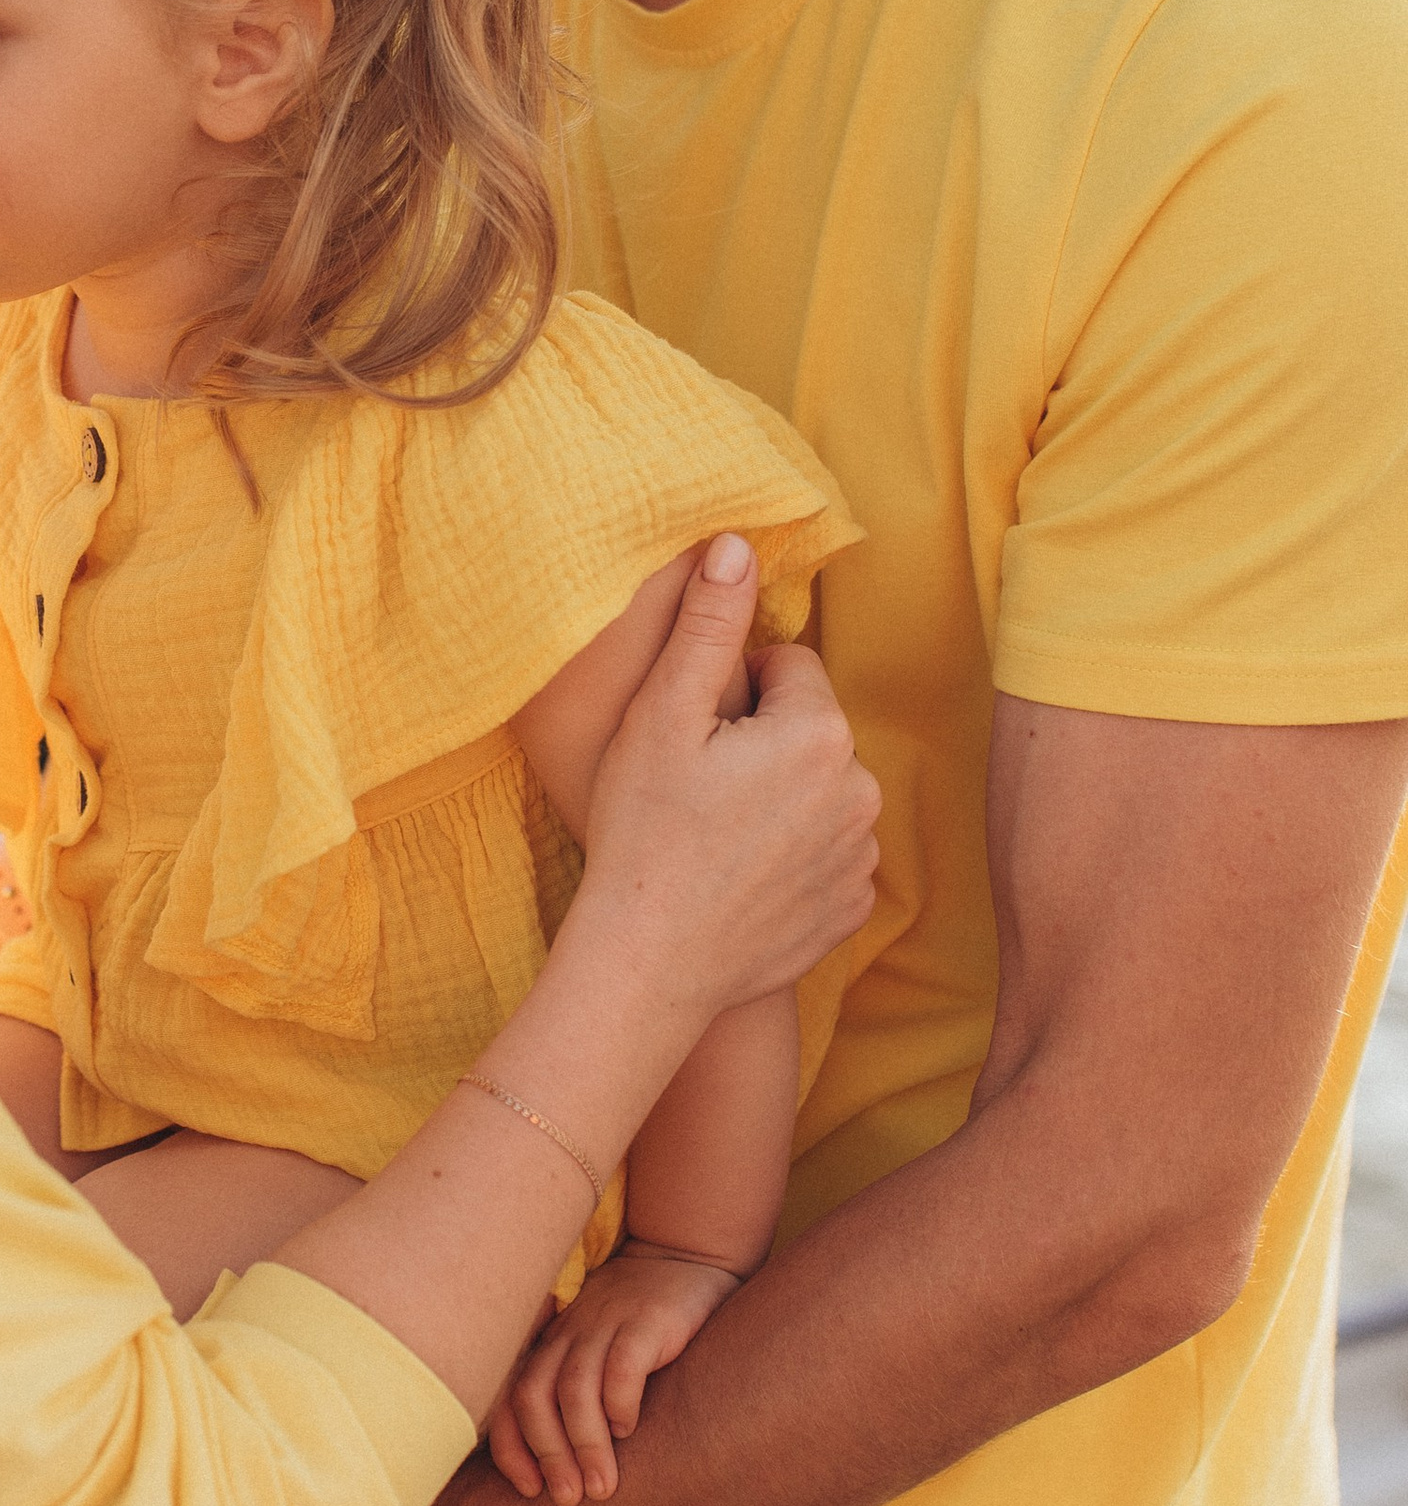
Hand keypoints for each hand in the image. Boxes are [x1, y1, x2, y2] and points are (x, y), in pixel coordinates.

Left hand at [487, 1241, 746, 1502]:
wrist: (684, 1258)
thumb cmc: (636, 1325)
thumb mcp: (594, 1352)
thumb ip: (573, 1396)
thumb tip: (559, 1472)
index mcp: (549, 1346)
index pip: (509, 1399)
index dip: (511, 1447)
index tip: (529, 1490)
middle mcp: (568, 1334)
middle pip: (533, 1395)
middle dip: (547, 1453)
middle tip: (569, 1499)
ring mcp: (605, 1324)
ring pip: (575, 1387)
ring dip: (584, 1443)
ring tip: (602, 1487)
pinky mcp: (646, 1320)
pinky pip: (622, 1363)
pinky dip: (619, 1402)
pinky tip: (631, 1430)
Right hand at [577, 537, 878, 1023]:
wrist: (649, 963)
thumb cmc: (643, 833)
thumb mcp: (661, 716)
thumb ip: (707, 624)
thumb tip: (737, 542)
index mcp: (820, 733)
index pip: (789, 668)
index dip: (732, 694)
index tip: (693, 737)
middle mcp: (860, 791)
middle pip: (809, 730)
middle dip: (762, 744)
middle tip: (697, 788)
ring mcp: (861, 856)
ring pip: (820, 791)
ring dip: (780, 800)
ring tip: (715, 837)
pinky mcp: (851, 909)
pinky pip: (828, 855)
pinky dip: (792, 859)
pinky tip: (739, 878)